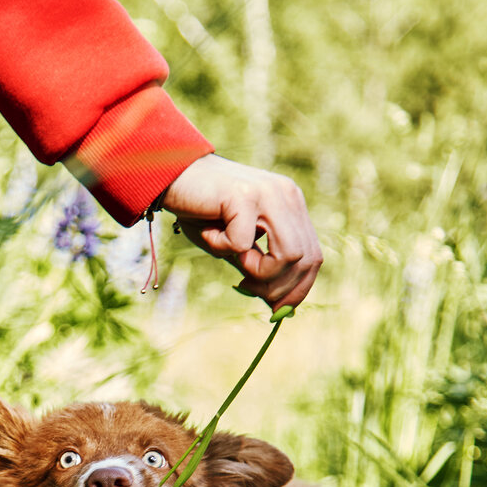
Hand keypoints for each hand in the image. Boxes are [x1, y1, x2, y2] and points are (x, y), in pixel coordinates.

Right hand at [162, 154, 321, 310]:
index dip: (298, 289)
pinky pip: (242, 244)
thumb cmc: (203, 214)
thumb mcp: (238, 248)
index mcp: (292, 205)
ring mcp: (269, 193)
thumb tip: (282, 309)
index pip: (313, 256)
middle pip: (305, 260)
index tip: (276, 308)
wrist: (172, 177)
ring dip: (257, 271)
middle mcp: (287, 195)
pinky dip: (221, 247)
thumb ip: (262, 270)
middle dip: (277, 288)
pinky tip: (209, 231)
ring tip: (232, 256)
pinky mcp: (244, 196)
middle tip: (246, 286)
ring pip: (287, 255)